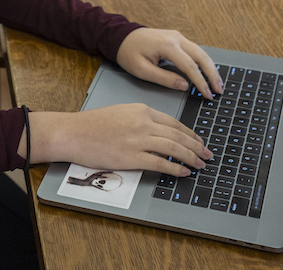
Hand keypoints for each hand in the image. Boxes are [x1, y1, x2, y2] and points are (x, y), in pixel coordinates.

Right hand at [24, 106, 212, 175]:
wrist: (75, 132)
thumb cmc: (94, 124)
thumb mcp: (122, 113)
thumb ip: (142, 121)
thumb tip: (160, 134)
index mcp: (142, 110)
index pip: (173, 122)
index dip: (190, 134)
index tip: (199, 142)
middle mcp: (143, 122)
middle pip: (178, 135)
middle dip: (196, 146)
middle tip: (207, 155)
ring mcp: (138, 139)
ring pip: (173, 148)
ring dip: (190, 158)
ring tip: (200, 165)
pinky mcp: (131, 156)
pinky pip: (160, 163)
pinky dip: (175, 169)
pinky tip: (184, 173)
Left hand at [116, 28, 222, 97]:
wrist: (122, 36)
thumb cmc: (129, 52)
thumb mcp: (142, 70)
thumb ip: (164, 78)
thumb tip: (184, 86)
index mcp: (167, 45)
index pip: (190, 66)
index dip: (201, 82)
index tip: (207, 95)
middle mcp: (176, 38)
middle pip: (201, 56)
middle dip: (212, 74)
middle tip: (219, 90)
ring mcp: (177, 37)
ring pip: (201, 52)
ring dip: (210, 67)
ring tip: (218, 83)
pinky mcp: (177, 38)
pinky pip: (194, 50)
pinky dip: (203, 62)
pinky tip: (208, 72)